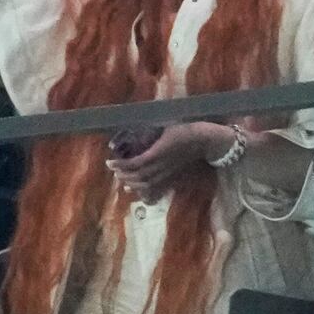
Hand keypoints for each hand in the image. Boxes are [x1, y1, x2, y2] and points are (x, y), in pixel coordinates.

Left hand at [107, 122, 225, 203]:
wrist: (203, 141)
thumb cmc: (185, 129)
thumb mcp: (166, 125)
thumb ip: (150, 128)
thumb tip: (132, 124)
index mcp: (160, 151)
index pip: (137, 163)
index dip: (122, 165)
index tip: (110, 162)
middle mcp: (162, 165)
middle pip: (139, 176)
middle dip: (124, 175)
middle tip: (113, 169)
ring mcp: (167, 172)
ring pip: (146, 184)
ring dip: (131, 183)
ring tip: (121, 178)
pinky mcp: (171, 176)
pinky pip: (155, 187)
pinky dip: (142, 190)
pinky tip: (135, 188)